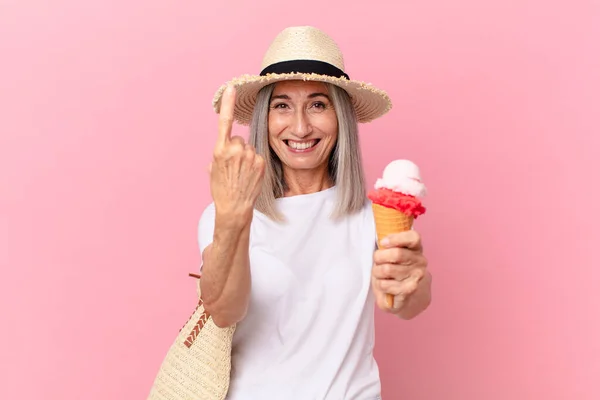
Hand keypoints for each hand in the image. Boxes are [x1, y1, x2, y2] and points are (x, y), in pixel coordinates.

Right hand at [210, 85, 264, 225]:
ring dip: (246, 157)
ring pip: (248, 148)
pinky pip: (257, 155)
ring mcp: (250, 155)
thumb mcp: (213, 169)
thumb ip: (218, 155)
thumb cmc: (221, 189)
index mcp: (220, 149)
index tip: (232, 88)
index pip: (225, 121)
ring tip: (242, 173)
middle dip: (237, 149)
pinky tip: (250, 175)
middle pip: (239, 139)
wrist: (235, 207)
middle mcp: (235, 149)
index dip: (228, 104)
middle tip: (234, 167)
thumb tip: (223, 151)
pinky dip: (254, 163)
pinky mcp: (261, 161)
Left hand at [371, 230, 429, 316]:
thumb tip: (382, 241)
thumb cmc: (394, 268)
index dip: (396, 238)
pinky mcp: (409, 290)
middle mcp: (420, 261)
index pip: (413, 238)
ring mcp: (416, 276)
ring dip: (377, 272)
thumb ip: (389, 244)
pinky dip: (379, 284)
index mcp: (416, 248)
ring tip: (380, 274)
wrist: (406, 294)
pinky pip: (385, 284)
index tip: (383, 242)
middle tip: (377, 261)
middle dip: (379, 257)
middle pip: (396, 254)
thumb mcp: (392, 253)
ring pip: (387, 269)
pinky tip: (384, 284)